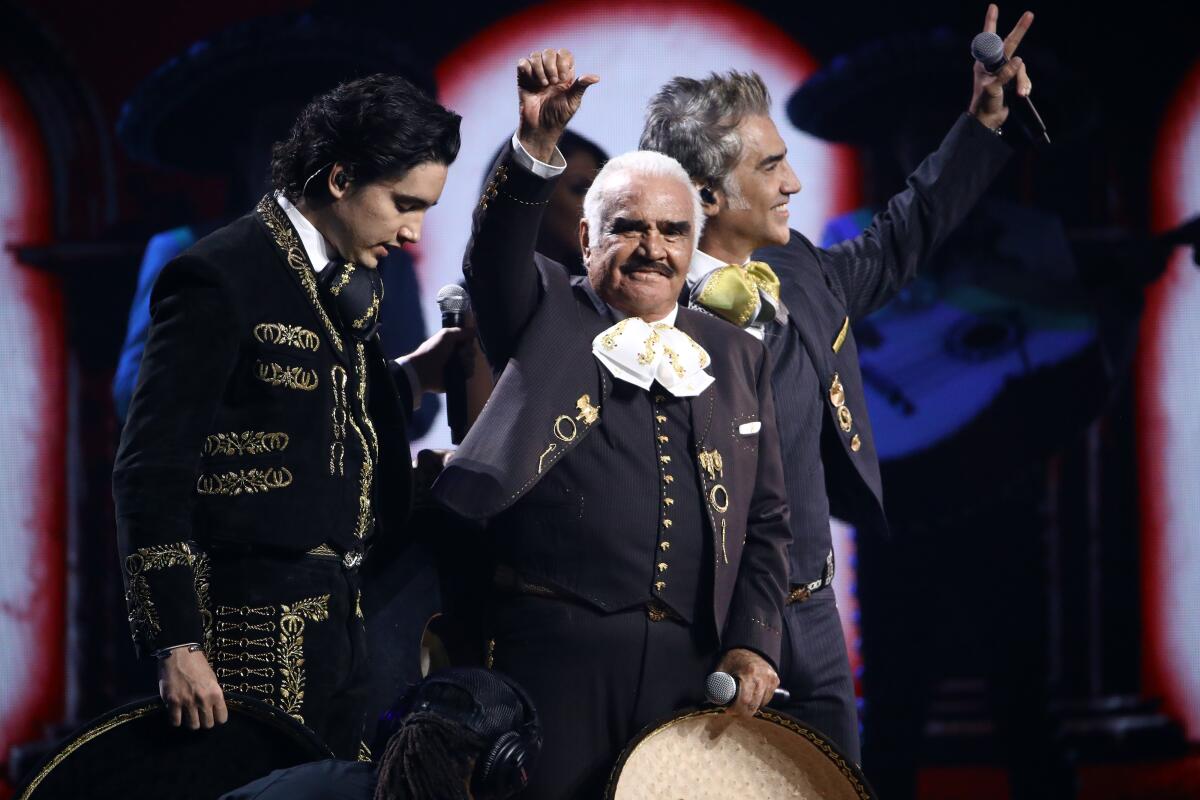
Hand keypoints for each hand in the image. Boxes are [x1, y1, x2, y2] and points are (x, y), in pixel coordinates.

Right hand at [158, 647, 227, 729]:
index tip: (213, 716)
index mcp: (215, 693)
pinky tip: (177, 714)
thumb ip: (213, 695)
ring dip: (190, 722)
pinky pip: (175, 721)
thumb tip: (213, 709)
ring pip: (192, 726)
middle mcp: (203, 700)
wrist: (179, 653)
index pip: (222, 718)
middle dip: (204, 722)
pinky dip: (176, 720)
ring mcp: (187, 702)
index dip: (217, 718)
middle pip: (207, 725)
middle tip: (200, 715)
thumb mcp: (212, 678)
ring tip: (188, 715)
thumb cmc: (197, 664)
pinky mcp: (172, 702)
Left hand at [402, 326, 476, 393]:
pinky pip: (470, 373)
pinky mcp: (458, 378)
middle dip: (468, 351)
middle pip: (471, 352)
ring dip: (467, 361)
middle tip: (460, 353)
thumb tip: (474, 330)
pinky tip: (460, 370)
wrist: (425, 369)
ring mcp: (457, 367)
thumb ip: (460, 331)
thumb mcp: (446, 335)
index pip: (467, 341)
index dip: (469, 341)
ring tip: (458, 362)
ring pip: (472, 362)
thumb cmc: (434, 350)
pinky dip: (467, 371)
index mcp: (451, 345)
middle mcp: (455, 355)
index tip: (467, 341)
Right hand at [517, 48, 598, 161]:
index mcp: (564, 74)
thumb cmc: (558, 117)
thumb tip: (597, 77)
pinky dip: (528, 70)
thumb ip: (581, 86)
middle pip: (549, 52)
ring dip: (540, 69)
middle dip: (551, 65)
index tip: (564, 79)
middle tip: (553, 83)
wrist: (541, 127)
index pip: (564, 54)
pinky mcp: (523, 78)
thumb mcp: (573, 101)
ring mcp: (536, 73)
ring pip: (535, 55)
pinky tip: (533, 83)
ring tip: (544, 85)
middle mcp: (549, 71)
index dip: (563, 62)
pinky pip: (523, 63)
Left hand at [716, 648, 778, 717]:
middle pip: (754, 705)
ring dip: (751, 708)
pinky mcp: (775, 681)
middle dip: (742, 712)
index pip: (744, 700)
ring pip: (761, 704)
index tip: (728, 711)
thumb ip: (718, 681)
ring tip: (741, 705)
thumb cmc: (735, 657)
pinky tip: (751, 699)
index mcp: (749, 673)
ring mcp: (771, 680)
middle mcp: (763, 677)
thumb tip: (713, 698)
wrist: (752, 647)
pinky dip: (759, 702)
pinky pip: (767, 698)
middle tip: (733, 711)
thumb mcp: (724, 666)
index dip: (736, 709)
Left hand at [968, 4, 1034, 130]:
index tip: (993, 6)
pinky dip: (1025, 85)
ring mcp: (1004, 71)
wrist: (988, 120)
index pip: (989, 39)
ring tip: (1021, 93)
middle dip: (1020, 30)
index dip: (991, 22)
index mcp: (984, 63)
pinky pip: (1024, 77)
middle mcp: (994, 63)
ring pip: (1021, 67)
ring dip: (1023, 80)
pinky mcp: (1012, 80)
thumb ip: (1005, 74)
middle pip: (1010, 43)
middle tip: (1030, 14)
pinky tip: (1023, 94)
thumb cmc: (984, 103)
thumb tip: (1019, 60)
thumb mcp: (993, 88)